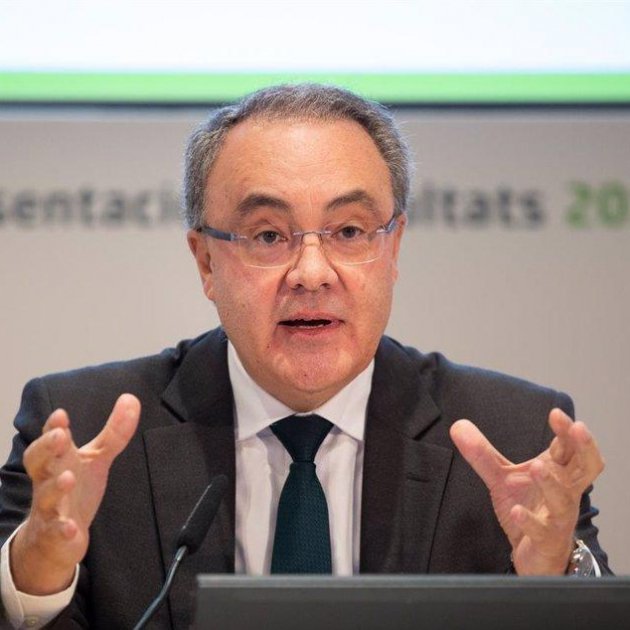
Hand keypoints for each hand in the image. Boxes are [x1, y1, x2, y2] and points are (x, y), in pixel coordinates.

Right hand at [10, 394, 139, 594]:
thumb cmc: (75, 490)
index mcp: (58, 460)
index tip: (61, 414)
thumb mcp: (96, 459)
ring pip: (45, 496)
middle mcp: (48, 480)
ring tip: (67, 477)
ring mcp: (49, 507)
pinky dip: (62, 529)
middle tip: (60, 436)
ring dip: (55, 486)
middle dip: (46, 448)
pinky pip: (54, 531)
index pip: (50, 440)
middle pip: (38, 462)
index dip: (53, 427)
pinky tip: (71, 528)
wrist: (55, 539)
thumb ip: (113, 433)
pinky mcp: (54, 534)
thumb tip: (132, 398)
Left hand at [450, 408, 603, 574]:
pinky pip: (542, 531)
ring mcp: (558, 517)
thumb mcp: (502, 478)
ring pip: (564, 499)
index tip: (556, 414)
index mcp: (558, 472)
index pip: (570, 448)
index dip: (567, 431)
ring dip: (552, 482)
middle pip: (588, 467)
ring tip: (537, 467)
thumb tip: (457, 425)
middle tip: (577, 429)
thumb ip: (482, 454)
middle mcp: (564, 492)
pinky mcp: (546, 540)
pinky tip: (516, 511)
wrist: (534, 554)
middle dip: (584, 447)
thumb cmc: (528, 508)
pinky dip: (529, 520)